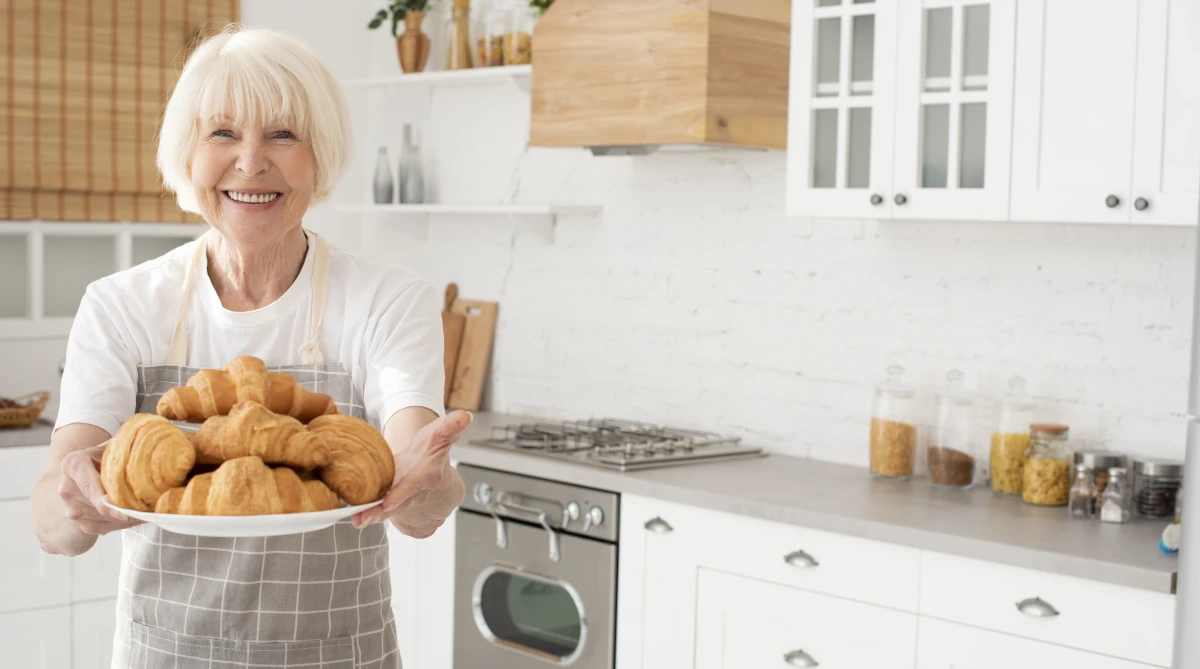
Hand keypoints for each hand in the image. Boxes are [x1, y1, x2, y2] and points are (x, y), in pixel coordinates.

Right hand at [59, 440, 142, 534]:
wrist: (83, 469)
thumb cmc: (101, 457)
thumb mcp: (111, 446)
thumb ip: (123, 447)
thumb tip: (145, 446)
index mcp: (73, 464)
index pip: (89, 486)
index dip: (105, 502)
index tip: (123, 512)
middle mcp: (67, 488)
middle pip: (98, 507)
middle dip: (124, 509)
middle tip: (149, 508)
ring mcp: (70, 508)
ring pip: (101, 520)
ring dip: (125, 519)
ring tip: (145, 510)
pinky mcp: (78, 522)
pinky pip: (101, 529)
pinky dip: (120, 525)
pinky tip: (134, 518)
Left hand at [352, 410, 471, 531]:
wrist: (429, 471)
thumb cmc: (431, 452)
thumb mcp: (440, 436)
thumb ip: (450, 427)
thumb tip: (465, 416)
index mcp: (425, 476)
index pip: (412, 487)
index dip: (400, 495)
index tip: (387, 503)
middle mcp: (413, 492)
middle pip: (395, 504)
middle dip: (380, 512)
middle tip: (362, 519)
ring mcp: (400, 499)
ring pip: (385, 511)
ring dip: (370, 516)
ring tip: (355, 521)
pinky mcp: (388, 502)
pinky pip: (376, 509)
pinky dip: (364, 514)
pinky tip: (351, 515)